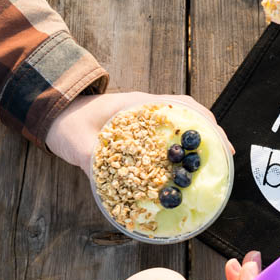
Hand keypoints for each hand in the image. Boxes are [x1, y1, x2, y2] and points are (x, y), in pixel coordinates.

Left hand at [45, 91, 232, 175]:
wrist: (55, 115)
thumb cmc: (68, 124)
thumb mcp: (78, 141)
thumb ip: (92, 156)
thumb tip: (109, 173)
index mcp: (138, 106)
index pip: (182, 106)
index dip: (204, 122)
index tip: (220, 142)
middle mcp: (146, 112)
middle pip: (189, 117)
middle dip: (210, 136)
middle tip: (225, 160)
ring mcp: (144, 123)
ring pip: (180, 129)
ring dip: (197, 146)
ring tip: (212, 169)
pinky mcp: (138, 136)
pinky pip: (166, 142)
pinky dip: (179, 155)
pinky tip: (183, 174)